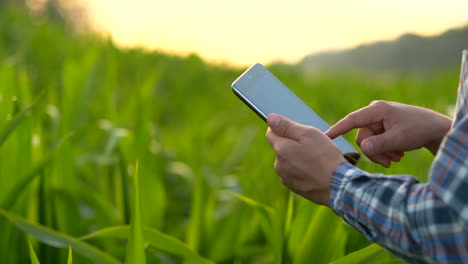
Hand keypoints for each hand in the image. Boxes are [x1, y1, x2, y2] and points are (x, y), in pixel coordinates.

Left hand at [266, 114, 345, 205]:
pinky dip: (301, 170)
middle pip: (280, 148)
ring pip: (287, 161)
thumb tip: (270, 118)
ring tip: (315, 159)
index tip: (294, 129)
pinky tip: (315, 170)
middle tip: (311, 145)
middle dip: (291, 144)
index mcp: (281, 149)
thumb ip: (287, 126)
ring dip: (296, 157)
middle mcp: (278, 164)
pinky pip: (294, 173)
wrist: (338, 186)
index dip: (281, 128)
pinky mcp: (293, 187)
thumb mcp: (308, 134)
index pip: (270, 133)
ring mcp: (285, 177)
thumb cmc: (325, 157)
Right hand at [325, 100, 451, 166]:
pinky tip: (397, 153)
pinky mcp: (383, 126)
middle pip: (362, 137)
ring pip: (369, 142)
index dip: (336, 129)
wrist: (436, 129)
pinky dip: (385, 149)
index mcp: (377, 110)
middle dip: (374, 151)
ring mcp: (379, 119)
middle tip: (389, 162)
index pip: (351, 120)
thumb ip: (379, 145)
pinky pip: (375, 141)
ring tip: (396, 158)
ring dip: (381, 152)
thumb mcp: (399, 139)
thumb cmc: (419, 130)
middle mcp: (375, 112)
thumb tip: (362, 148)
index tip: (324, 137)